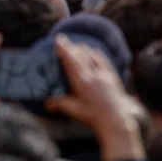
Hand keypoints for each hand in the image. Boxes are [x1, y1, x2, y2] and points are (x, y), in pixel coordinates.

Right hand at [45, 36, 143, 160]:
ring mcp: (104, 75)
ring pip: (92, 56)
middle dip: (71, 47)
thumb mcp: (74, 111)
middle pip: (80, 56)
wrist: (116, 121)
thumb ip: (60, 104)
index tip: (58, 39)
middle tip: (63, 40)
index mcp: (82, 81)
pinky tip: (94, 51)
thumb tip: (46, 102)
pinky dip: (97, 54)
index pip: (71, 61)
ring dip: (83, 49)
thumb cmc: (93, 117)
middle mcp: (93, 75)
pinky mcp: (112, 77)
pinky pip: (104, 61)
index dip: (64, 49)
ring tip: (76, 45)